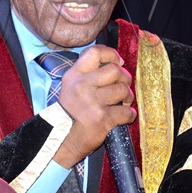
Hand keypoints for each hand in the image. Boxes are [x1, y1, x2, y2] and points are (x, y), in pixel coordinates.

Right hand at [54, 46, 134, 167]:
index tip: (118, 62)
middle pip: (115, 70)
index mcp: (74, 75)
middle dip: (125, 78)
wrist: (62, 139)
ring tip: (124, 102)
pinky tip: (124, 116)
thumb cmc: (70, 112)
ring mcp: (93, 102)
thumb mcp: (71, 87)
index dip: (111, 54)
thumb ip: (88, 74)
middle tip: (123, 86)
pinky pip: (126, 111)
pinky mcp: (102, 119)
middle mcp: (82, 85)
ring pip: (123, 89)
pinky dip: (129, 115)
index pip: (95, 52)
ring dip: (128, 97)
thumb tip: (115, 63)